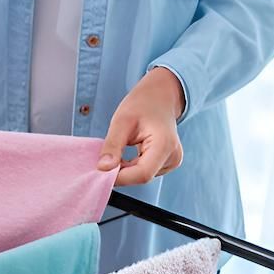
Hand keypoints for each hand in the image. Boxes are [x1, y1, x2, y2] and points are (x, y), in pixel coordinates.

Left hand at [97, 67, 184, 185]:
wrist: (159, 97)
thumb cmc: (142, 104)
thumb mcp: (121, 121)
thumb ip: (113, 146)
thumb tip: (103, 168)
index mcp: (165, 145)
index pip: (142, 174)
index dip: (119, 177)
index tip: (101, 169)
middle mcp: (173, 157)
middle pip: (141, 176)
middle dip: (120, 172)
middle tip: (105, 157)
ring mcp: (171, 162)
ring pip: (141, 176)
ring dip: (125, 169)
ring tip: (119, 149)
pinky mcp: (166, 163)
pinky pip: (144, 171)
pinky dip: (131, 167)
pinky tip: (126, 153)